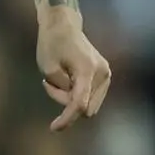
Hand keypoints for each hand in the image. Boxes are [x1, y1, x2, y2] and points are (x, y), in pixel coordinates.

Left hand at [36, 8, 111, 131]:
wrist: (64, 26)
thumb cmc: (52, 44)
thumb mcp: (48, 68)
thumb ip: (61, 89)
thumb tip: (75, 103)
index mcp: (87, 70)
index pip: (79, 103)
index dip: (67, 118)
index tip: (54, 128)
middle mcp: (102, 73)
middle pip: (84, 106)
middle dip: (65, 102)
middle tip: (49, 84)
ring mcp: (106, 74)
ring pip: (88, 104)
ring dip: (70, 98)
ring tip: (57, 79)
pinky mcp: (105, 76)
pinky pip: (90, 97)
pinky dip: (77, 94)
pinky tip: (67, 80)